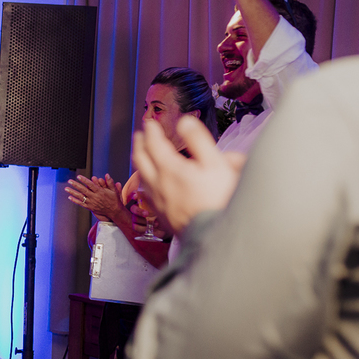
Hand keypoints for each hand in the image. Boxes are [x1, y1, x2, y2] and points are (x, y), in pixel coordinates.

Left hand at [65, 174, 125, 222]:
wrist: (114, 211)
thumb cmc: (114, 200)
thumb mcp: (114, 190)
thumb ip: (110, 182)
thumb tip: (107, 175)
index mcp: (100, 192)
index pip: (90, 184)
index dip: (84, 180)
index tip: (78, 176)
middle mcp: (95, 197)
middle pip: (83, 190)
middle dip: (76, 185)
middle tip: (69, 181)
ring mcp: (91, 203)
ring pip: (80, 197)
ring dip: (73, 192)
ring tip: (66, 188)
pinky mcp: (90, 207)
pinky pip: (81, 204)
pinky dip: (75, 201)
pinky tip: (69, 197)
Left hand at [132, 116, 245, 233]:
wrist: (214, 237)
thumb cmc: (219, 201)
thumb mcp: (215, 164)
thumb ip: (199, 141)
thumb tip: (184, 122)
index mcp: (170, 170)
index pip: (154, 144)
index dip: (151, 130)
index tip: (150, 122)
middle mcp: (159, 185)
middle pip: (141, 160)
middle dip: (139, 144)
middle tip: (139, 135)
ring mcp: (158, 202)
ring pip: (142, 178)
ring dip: (140, 163)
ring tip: (142, 157)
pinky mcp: (162, 216)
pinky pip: (147, 195)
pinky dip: (145, 184)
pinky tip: (148, 187)